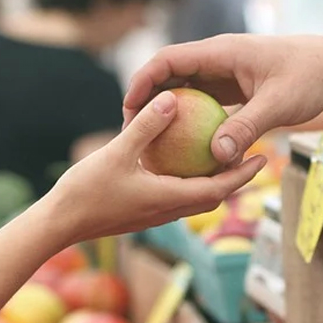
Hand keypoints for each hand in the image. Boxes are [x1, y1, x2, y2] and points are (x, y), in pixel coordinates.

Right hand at [45, 90, 266, 244]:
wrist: (59, 224)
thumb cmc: (86, 191)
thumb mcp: (117, 152)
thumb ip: (146, 126)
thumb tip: (172, 99)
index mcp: (169, 199)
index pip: (218, 189)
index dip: (243, 174)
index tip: (263, 158)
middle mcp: (167, 211)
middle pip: (213, 196)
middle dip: (235, 178)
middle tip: (252, 155)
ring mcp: (155, 214)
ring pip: (195, 198)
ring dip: (213, 181)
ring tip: (223, 156)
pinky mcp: (142, 212)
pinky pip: (175, 196)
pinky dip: (188, 181)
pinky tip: (181, 161)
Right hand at [123, 34, 322, 164]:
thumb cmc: (310, 78)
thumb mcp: (279, 105)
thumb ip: (247, 128)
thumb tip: (217, 156)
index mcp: (222, 52)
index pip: (168, 60)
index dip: (143, 82)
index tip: (129, 109)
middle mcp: (219, 60)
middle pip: (170, 75)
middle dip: (148, 101)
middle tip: (133, 132)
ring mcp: (226, 73)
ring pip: (186, 90)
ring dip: (169, 113)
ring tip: (152, 143)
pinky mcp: (235, 88)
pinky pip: (205, 103)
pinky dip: (192, 121)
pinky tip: (187, 148)